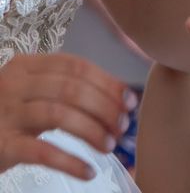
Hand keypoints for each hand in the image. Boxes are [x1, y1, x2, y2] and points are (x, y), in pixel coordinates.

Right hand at [0, 54, 136, 179]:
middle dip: (104, 108)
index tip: (130, 101)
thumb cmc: (11, 114)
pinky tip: (88, 171)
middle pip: (71, 89)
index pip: (77, 66)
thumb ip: (71, 89)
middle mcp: (14, 84)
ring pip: (58, 115)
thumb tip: (124, 99)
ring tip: (109, 146)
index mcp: (28, 66)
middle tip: (121, 127)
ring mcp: (5, 113)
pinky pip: (40, 152)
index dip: (108, 83)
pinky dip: (70, 162)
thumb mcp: (36, 92)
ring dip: (91, 131)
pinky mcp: (1, 144)